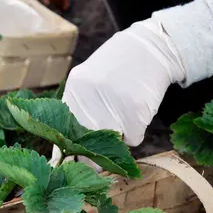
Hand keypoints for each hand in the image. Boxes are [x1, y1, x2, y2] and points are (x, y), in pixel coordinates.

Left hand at [51, 18, 185, 166]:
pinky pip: (133, 138)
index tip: (69, 165)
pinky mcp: (136, 110)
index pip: (63, 133)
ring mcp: (113, 103)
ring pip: (111, 144)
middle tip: (95, 162)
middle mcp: (90, 96)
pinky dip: (135, 132)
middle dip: (90, 157)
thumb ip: (75, 110)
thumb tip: (62, 152)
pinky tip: (136, 111)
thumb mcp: (86, 82)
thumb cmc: (113, 70)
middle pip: (85, 145)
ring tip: (121, 117)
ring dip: (116, 141)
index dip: (67, 153)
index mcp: (74, 90)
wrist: (150, 48)